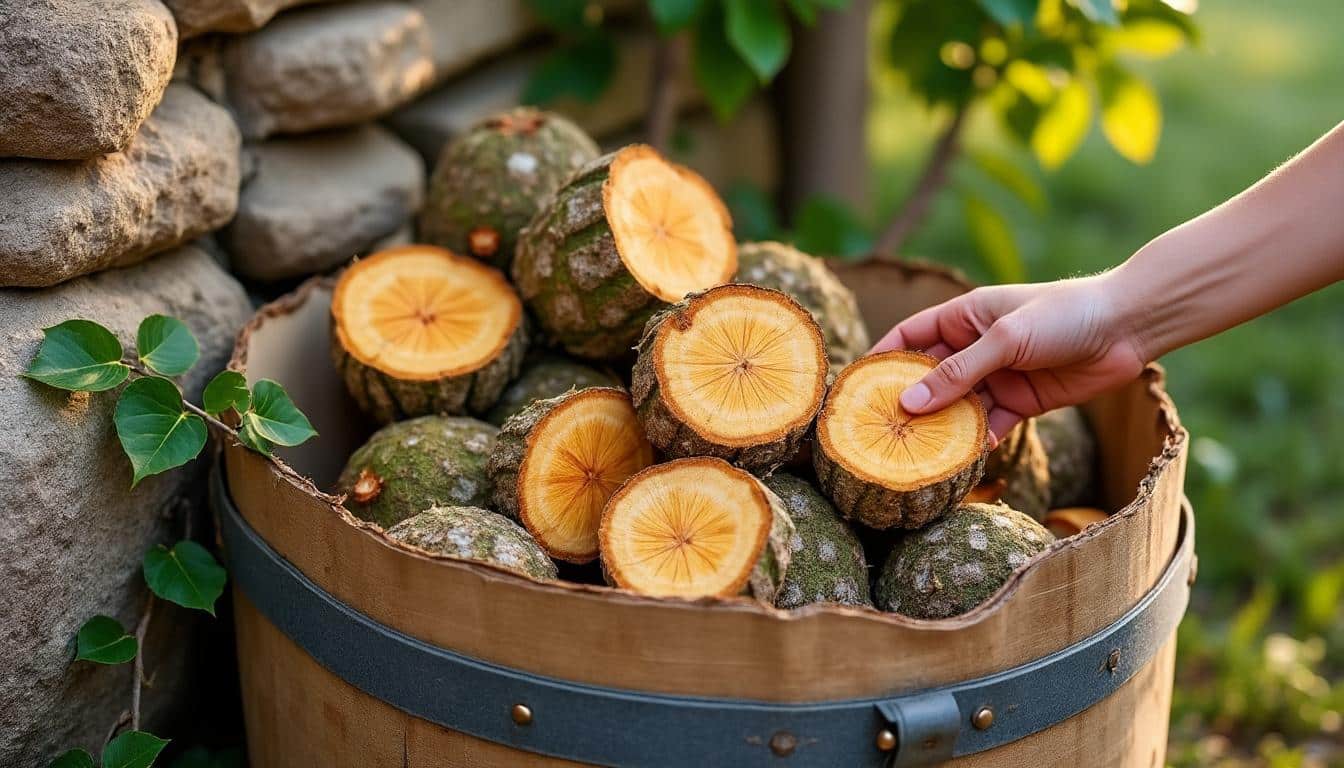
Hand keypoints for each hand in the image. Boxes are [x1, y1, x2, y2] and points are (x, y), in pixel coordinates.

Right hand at [869, 275, 1147, 441]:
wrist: (1127, 327)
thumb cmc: (1064, 315)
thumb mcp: (1005, 340)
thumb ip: (958, 373)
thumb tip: (909, 403)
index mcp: (964, 316)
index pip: (909, 337)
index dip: (882, 360)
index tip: (855, 388)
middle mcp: (975, 346)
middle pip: (929, 378)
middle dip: (907, 403)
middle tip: (879, 433)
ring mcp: (997, 376)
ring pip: (957, 406)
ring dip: (940, 428)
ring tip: (913, 454)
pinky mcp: (1022, 402)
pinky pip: (989, 425)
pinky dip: (975, 441)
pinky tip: (959, 461)